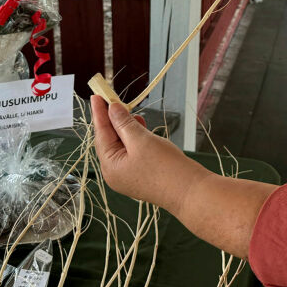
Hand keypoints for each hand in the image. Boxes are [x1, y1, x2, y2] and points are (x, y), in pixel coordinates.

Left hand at [90, 96, 208, 211]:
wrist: (190, 191)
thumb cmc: (165, 167)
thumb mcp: (141, 140)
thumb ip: (124, 123)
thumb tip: (112, 109)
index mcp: (110, 166)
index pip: (101, 134)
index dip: (99, 113)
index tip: (96, 95)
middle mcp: (115, 173)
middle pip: (109, 140)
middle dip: (113, 120)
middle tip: (114, 99)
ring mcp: (128, 176)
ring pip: (121, 146)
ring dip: (125, 128)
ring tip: (132, 113)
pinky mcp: (140, 175)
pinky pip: (131, 152)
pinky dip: (134, 138)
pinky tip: (140, 128)